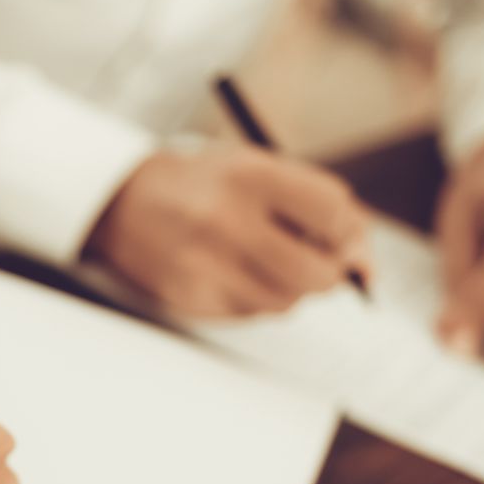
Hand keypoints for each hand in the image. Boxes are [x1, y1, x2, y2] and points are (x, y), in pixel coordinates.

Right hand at [86, 143, 371, 317]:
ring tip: (266, 264)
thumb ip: (313, 204)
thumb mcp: (256, 169)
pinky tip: (236, 274)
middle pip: (316, 272)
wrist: (119, 201)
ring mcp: (205, 263)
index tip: (348, 241)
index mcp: (250, 175)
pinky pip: (250, 313)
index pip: (332, 211)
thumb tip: (364, 264)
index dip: (351, 233)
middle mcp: (227, 219)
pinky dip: (256, 299)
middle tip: (320, 265)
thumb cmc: (201, 185)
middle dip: (328, 274)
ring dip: (290, 289)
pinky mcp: (190, 296)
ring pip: (285, 301)